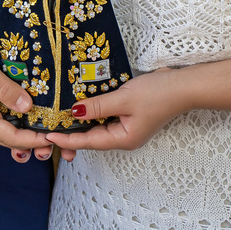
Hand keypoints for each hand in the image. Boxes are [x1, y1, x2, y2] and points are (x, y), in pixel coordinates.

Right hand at [0, 41, 50, 152]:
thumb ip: (6, 89)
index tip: (56, 135)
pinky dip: (21, 124)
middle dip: (37, 142)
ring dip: (30, 135)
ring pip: (11, 135)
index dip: (36, 139)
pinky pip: (6, 124)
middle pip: (14, 142)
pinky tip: (34, 116)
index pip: (14, 138)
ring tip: (51, 129)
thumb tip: (28, 106)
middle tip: (60, 135)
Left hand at [46, 69, 182, 159]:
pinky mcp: (131, 116)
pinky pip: (107, 118)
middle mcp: (124, 137)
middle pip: (92, 137)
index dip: (67, 138)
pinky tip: (83, 105)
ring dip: (82, 121)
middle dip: (71, 132)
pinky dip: (94, 113)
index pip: (88, 142)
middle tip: (49, 125)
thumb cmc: (157, 94)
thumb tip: (74, 112)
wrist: (183, 86)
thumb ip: (98, 106)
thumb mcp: (123, 99)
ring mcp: (128, 127)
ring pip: (99, 127)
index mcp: (123, 139)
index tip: (47, 135)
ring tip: (60, 116)